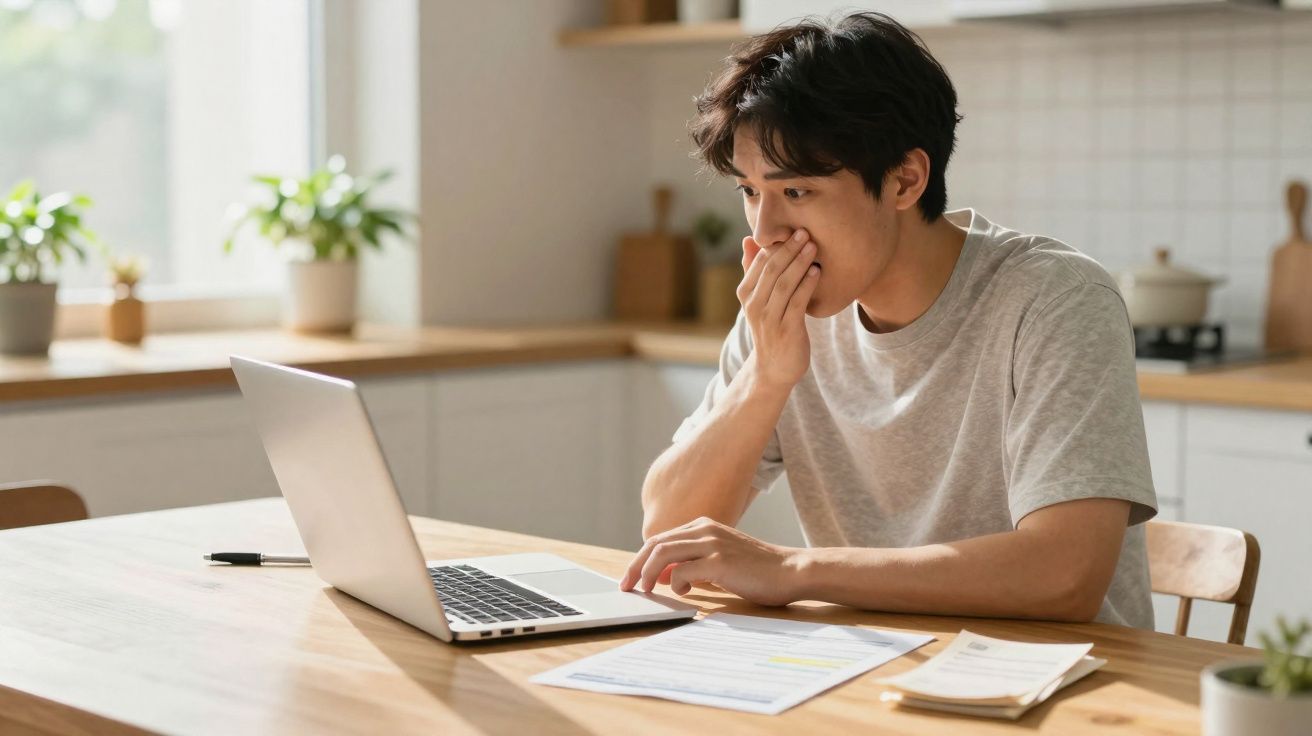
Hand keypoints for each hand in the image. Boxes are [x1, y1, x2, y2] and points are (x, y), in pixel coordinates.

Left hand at [618, 517, 806, 606]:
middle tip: (628, 587)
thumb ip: (693, 564)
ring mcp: (712, 544)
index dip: (640, 559)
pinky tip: (686, 592)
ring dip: (649, 574)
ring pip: (663, 553)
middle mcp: (705, 529)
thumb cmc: (757, 571)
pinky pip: (683, 571)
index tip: (631, 578)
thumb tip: (663, 577)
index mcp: (704, 525)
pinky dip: (676, 584)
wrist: (790, 571)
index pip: (660, 539)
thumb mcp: (719, 562)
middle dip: (636, 566)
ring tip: (647, 591)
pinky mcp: (720, 561)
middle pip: (655, 544)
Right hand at [737, 229, 819, 389]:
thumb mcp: (757, 298)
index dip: (777, 244)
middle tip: (805, 232)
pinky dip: (807, 285)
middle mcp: (753, 305)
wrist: (774, 367)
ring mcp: (769, 319)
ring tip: (813, 247)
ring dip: (800, 263)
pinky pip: (797, 303)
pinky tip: (817, 272)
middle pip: (772, 269)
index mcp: (745, 293)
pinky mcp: (787, 330)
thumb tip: (748, 239)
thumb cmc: (770, 326)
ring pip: (785, 284)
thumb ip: (753, 269)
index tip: (793, 228)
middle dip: (789, 249)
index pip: (760, 261)